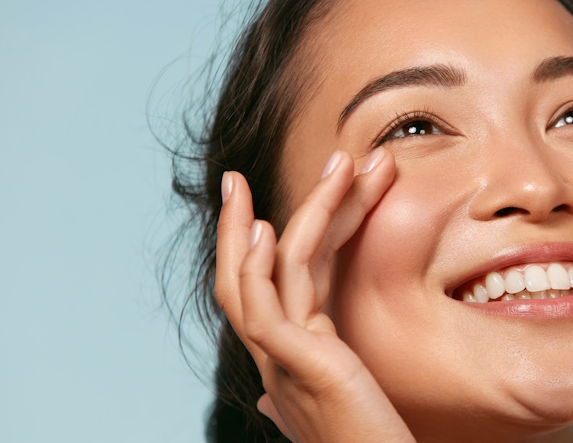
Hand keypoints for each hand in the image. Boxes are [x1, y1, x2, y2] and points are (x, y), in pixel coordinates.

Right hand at [214, 148, 414, 442]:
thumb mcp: (337, 408)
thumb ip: (309, 389)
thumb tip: (266, 401)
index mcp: (289, 360)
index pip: (271, 287)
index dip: (264, 243)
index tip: (262, 205)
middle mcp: (276, 359)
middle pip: (247, 275)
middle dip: (242, 221)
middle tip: (235, 175)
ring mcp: (281, 364)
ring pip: (266, 274)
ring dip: (302, 212)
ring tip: (334, 163)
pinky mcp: (297, 368)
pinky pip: (264, 309)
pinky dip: (258, 266)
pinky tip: (267, 228)